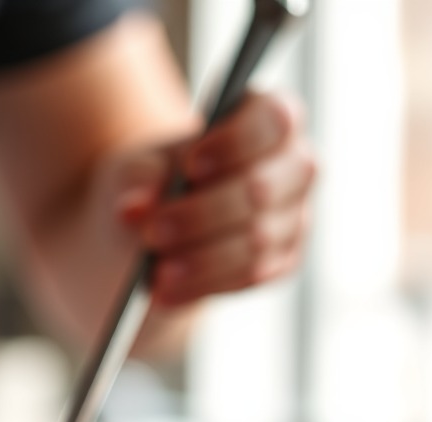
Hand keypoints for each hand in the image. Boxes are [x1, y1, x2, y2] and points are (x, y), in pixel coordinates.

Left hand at [117, 91, 315, 306]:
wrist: (154, 228)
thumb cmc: (155, 180)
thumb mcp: (136, 167)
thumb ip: (139, 176)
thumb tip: (136, 205)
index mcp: (268, 118)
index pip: (273, 120)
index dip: (234, 145)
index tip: (190, 167)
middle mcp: (294, 165)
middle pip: (260, 190)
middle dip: (201, 216)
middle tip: (152, 233)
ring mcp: (294, 216)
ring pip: (257, 243)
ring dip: (202, 261)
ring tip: (156, 274)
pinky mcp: (282, 262)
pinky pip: (252, 277)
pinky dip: (206, 285)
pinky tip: (168, 294)